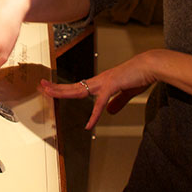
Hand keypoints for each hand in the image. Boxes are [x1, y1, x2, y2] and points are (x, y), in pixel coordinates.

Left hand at [40, 51, 158, 128]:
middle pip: (73, 86)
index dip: (64, 89)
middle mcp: (99, 80)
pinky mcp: (112, 86)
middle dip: (56, 88)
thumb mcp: (126, 92)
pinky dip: (94, 115)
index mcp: (101, 82)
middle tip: (42, 87)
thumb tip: (109, 112)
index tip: (52, 88)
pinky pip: (99, 103)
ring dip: (64, 92)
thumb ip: (117, 102)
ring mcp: (104, 82)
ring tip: (50, 94)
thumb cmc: (140, 76)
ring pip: (79, 89)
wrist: (149, 66)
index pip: (78, 87)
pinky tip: (89, 125)